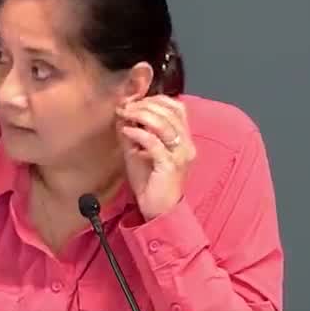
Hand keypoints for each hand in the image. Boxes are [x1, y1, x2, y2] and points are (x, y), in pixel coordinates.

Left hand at [116, 95, 194, 219]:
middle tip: (125, 106)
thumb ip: (135, 132)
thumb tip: (122, 112)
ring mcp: (180, 154)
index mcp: (184, 139)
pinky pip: (154, 142)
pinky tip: (127, 131)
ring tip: (125, 114)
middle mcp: (186, 144)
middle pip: (170, 111)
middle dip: (145, 104)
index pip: (177, 107)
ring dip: (141, 115)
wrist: (159, 211)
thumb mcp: (140, 152)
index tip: (134, 100)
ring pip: (163, 123)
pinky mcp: (170, 165)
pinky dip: (138, 133)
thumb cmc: (151, 182)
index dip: (155, 99)